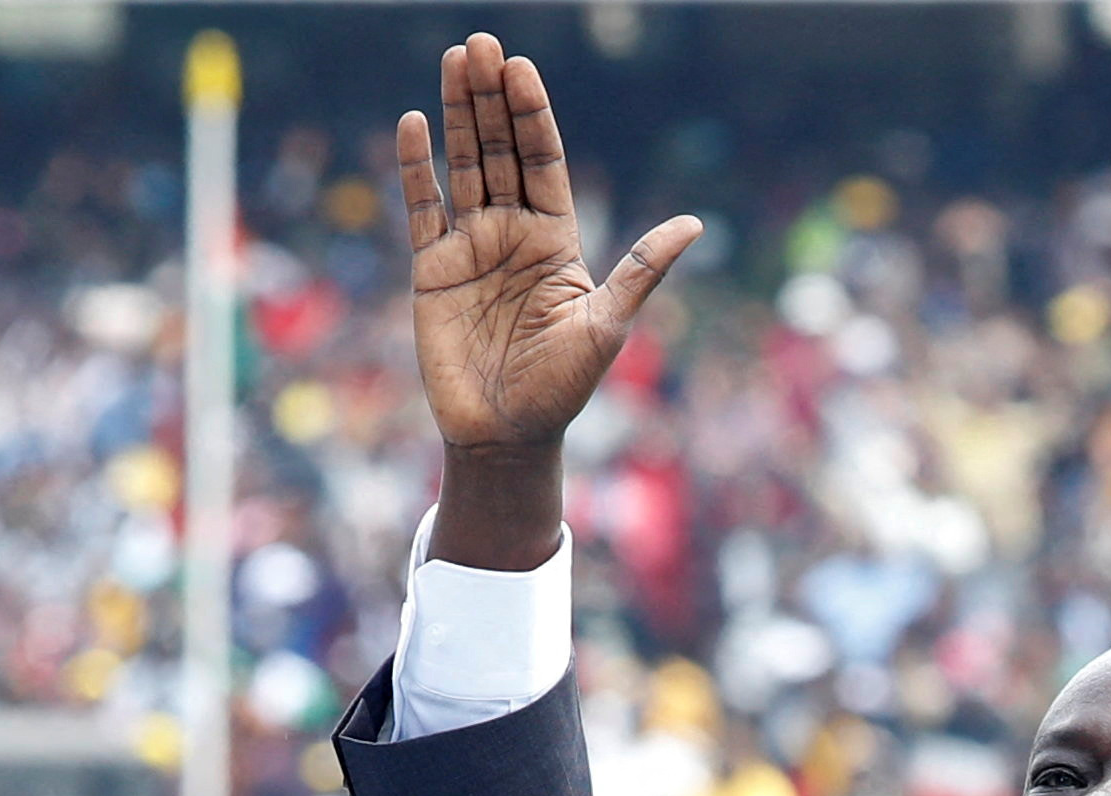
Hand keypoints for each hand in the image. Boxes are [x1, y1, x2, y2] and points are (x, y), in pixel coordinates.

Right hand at [399, 36, 699, 567]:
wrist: (507, 434)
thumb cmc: (563, 388)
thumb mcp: (607, 325)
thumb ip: (641, 270)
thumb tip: (695, 225)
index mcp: (557, 239)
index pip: (543, 161)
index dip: (532, 115)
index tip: (521, 68)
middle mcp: (513, 232)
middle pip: (500, 150)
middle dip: (491, 98)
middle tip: (480, 45)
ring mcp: (471, 246)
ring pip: (463, 165)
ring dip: (457, 114)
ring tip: (453, 60)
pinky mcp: (432, 268)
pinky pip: (422, 207)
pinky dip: (416, 167)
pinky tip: (415, 124)